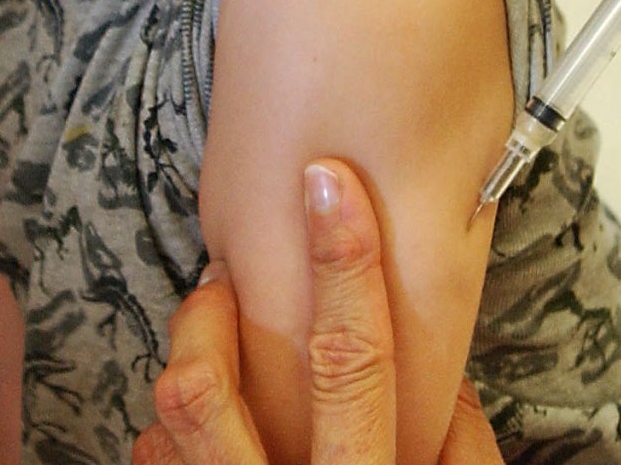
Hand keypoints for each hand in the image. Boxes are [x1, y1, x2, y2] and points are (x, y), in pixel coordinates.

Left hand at [136, 161, 501, 464]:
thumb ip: (465, 448)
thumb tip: (458, 374)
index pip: (350, 360)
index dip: (343, 265)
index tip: (331, 182)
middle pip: (209, 387)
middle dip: (210, 316)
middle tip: (222, 283)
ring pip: (173, 415)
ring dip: (190, 358)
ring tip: (213, 334)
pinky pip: (155, 453)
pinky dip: (173, 421)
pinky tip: (204, 406)